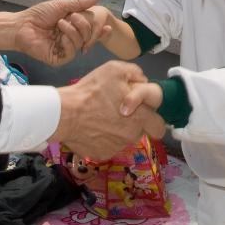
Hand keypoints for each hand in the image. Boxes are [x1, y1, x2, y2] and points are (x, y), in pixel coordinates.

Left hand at [2, 0, 112, 65]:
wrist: (22, 24)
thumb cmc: (38, 14)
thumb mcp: (61, 5)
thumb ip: (80, 3)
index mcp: (71, 27)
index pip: (89, 31)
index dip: (99, 30)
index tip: (108, 26)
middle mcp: (68, 39)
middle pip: (87, 37)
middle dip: (83, 25)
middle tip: (72, 16)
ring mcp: (63, 49)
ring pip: (79, 44)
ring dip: (73, 32)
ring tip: (60, 23)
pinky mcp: (56, 58)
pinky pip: (70, 54)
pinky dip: (68, 43)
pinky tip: (60, 36)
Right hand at [52, 61, 166, 158]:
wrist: (65, 114)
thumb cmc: (92, 91)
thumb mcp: (115, 70)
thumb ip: (135, 74)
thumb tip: (143, 81)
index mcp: (141, 117)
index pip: (159, 127)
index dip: (153, 119)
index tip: (143, 114)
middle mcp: (132, 135)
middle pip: (141, 132)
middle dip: (135, 124)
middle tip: (120, 113)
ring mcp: (117, 147)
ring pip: (123, 139)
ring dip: (118, 130)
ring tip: (101, 118)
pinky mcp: (102, 154)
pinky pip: (108, 146)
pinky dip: (103, 139)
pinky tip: (92, 128)